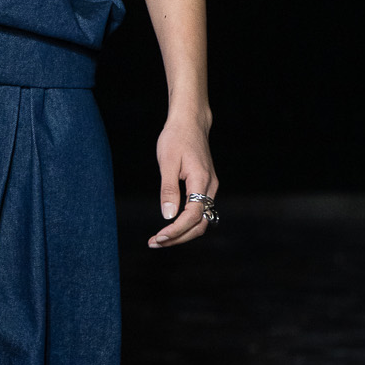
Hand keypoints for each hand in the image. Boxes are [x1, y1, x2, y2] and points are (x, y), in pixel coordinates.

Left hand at [149, 114, 217, 248]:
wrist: (190, 122)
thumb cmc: (176, 138)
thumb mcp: (167, 162)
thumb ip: (169, 190)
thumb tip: (168, 216)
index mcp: (201, 181)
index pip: (193, 216)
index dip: (176, 230)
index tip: (159, 237)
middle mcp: (210, 187)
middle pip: (199, 224)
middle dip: (178, 237)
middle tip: (155, 243)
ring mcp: (210, 187)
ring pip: (201, 220)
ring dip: (182, 233)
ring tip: (159, 239)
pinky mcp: (205, 186)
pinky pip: (199, 211)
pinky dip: (185, 223)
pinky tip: (169, 226)